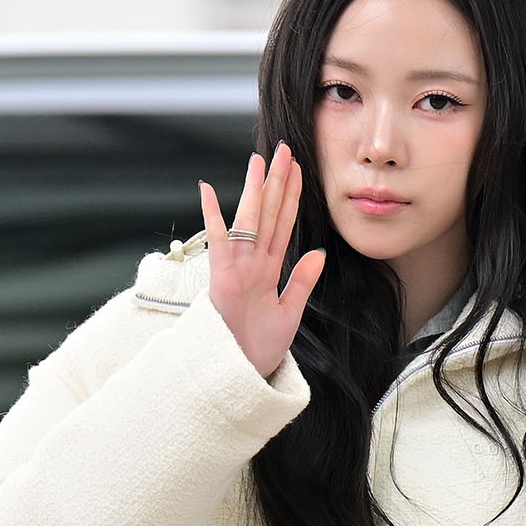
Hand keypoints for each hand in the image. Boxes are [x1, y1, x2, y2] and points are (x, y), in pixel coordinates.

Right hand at [199, 144, 324, 378]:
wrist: (241, 375)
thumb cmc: (259, 350)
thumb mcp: (289, 314)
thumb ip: (301, 282)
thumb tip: (316, 253)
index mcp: (269, 270)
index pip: (283, 225)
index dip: (291, 197)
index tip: (298, 170)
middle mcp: (253, 264)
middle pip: (268, 214)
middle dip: (276, 182)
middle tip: (284, 150)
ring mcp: (237, 269)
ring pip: (249, 221)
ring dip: (254, 190)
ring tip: (260, 160)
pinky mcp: (223, 279)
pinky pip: (219, 243)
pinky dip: (213, 217)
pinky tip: (209, 190)